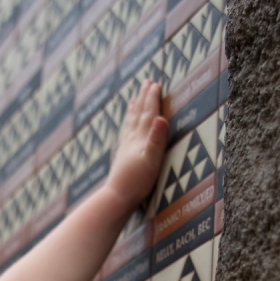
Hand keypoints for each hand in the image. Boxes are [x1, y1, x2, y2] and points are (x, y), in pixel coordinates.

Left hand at [106, 80, 169, 207]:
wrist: (117, 198)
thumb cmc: (137, 182)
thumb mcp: (152, 160)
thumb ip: (156, 139)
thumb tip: (161, 118)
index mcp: (141, 140)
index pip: (148, 115)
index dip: (152, 99)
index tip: (156, 84)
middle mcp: (132, 141)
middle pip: (139, 115)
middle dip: (143, 99)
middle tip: (146, 82)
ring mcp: (126, 149)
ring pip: (130, 124)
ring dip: (134, 111)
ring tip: (133, 100)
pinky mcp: (122, 158)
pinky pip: (125, 137)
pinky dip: (126, 128)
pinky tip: (126, 129)